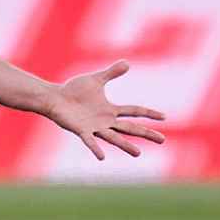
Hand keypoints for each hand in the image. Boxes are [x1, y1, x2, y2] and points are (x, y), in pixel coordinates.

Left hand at [42, 61, 165, 159]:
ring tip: (138, 153)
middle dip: (146, 133)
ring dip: (125, 145)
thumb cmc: (73, 90)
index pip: (134, 111)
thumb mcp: (96, 80)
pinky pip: (89, 141)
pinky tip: (102, 156)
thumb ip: (111, 73)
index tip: (164, 116)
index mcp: (110, 110)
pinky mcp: (81, 130)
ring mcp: (94, 127)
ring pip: (113, 137)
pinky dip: (95, 148)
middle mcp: (105, 121)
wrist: (55, 98)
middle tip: (162, 140)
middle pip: (130, 128)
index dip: (149, 113)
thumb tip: (127, 62)